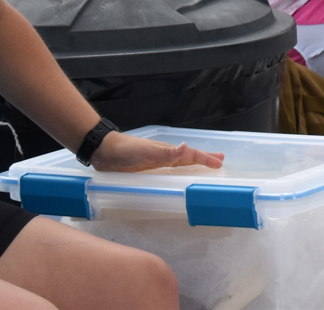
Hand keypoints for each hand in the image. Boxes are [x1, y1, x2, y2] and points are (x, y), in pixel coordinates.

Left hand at [90, 130, 222, 173]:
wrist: (103, 151)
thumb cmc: (125, 150)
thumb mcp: (146, 151)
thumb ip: (165, 152)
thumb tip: (186, 147)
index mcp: (167, 152)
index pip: (190, 155)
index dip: (205, 159)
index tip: (220, 163)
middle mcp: (164, 157)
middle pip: (188, 158)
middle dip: (204, 159)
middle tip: (220, 161)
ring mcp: (155, 163)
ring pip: (179, 165)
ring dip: (193, 165)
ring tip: (205, 166)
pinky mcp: (146, 170)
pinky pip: (168, 172)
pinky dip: (178, 173)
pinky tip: (177, 176)